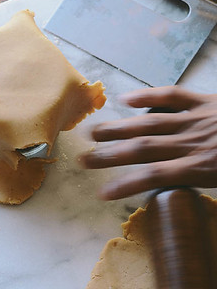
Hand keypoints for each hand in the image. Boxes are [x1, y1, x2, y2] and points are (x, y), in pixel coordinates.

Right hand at [80, 86, 216, 200]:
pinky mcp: (206, 100)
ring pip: (150, 122)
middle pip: (143, 148)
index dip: (125, 185)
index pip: (153, 177)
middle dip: (110, 154)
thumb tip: (175, 193)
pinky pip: (173, 95)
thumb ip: (200, 186)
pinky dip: (147, 96)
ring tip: (94, 133)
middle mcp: (192, 142)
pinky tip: (125, 99)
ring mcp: (197, 118)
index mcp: (200, 167)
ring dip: (118, 128)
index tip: (102, 193)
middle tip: (84, 160)